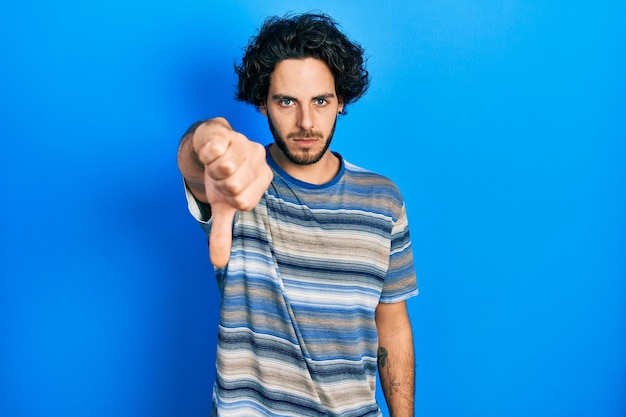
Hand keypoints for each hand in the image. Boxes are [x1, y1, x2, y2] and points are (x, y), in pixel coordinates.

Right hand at [193, 118, 272, 266]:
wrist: (210, 144)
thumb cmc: (222, 177)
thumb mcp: (223, 206)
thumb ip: (223, 233)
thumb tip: (218, 263)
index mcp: (263, 180)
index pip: (244, 202)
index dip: (229, 199)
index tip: (226, 191)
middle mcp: (260, 160)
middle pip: (234, 185)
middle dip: (219, 184)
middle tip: (220, 176)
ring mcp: (245, 143)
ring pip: (225, 167)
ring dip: (212, 169)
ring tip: (215, 164)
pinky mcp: (228, 132)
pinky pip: (214, 149)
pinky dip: (206, 154)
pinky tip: (210, 151)